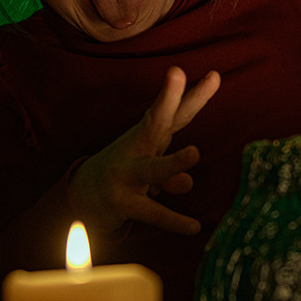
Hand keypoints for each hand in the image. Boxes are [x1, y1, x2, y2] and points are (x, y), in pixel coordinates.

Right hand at [69, 66, 220, 236]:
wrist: (85, 195)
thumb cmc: (128, 172)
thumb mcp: (152, 163)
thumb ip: (175, 169)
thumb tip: (187, 182)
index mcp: (148, 136)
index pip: (175, 113)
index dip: (195, 94)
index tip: (214, 75)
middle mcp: (137, 149)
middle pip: (155, 122)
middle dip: (166, 100)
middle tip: (176, 74)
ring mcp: (127, 175)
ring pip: (153, 168)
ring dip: (173, 161)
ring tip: (194, 153)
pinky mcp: (123, 202)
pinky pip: (152, 212)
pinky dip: (173, 220)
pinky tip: (193, 227)